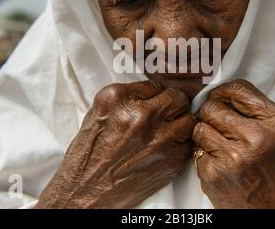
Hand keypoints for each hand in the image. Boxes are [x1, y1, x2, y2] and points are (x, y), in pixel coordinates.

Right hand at [37, 81, 195, 207]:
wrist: (85, 190)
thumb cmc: (89, 153)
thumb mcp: (97, 112)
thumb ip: (125, 97)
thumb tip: (152, 90)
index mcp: (118, 99)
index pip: (155, 85)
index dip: (157, 94)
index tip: (155, 101)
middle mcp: (140, 116)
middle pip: (177, 98)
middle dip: (174, 103)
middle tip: (168, 111)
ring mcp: (158, 139)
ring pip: (188, 120)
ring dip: (181, 123)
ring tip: (169, 129)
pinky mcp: (170, 161)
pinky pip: (188, 143)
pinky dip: (180, 144)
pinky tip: (165, 147)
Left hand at [193, 79, 274, 208]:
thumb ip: (258, 112)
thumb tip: (222, 94)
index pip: (238, 89)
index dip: (223, 92)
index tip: (219, 98)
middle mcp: (257, 137)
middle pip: (213, 107)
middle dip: (211, 114)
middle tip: (219, 125)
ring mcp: (234, 156)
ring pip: (199, 127)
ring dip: (206, 135)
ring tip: (221, 146)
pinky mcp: (215, 173)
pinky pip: (196, 151)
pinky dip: (205, 156)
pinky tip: (221, 164)